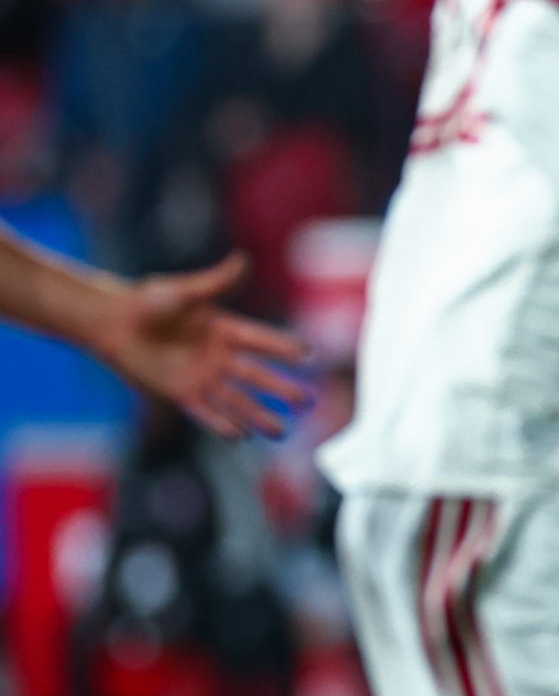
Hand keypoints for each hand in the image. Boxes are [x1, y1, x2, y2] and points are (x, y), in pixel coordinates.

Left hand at [97, 253, 311, 437]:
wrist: (112, 323)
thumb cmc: (147, 302)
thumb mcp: (183, 291)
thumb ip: (215, 282)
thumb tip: (242, 259)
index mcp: (224, 330)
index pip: (262, 340)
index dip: (284, 347)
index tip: (308, 355)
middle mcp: (218, 357)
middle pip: (257, 376)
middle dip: (282, 389)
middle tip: (306, 402)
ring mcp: (201, 377)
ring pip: (237, 401)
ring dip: (259, 416)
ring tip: (281, 432)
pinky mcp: (179, 393)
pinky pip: (205, 412)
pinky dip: (221, 424)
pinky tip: (241, 435)